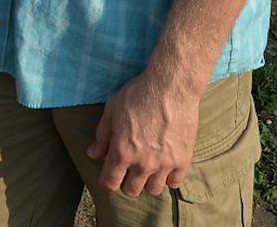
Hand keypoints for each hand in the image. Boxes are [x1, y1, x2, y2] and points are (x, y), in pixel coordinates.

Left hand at [87, 68, 199, 196]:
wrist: (171, 86)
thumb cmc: (139, 94)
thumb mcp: (112, 110)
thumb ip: (102, 136)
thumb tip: (93, 154)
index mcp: (122, 152)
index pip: (110, 183)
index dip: (107, 180)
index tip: (110, 174)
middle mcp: (143, 163)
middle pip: (131, 190)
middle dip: (126, 182)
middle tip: (129, 169)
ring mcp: (164, 164)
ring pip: (153, 190)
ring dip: (148, 181)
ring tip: (148, 167)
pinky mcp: (183, 159)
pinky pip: (175, 183)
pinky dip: (169, 178)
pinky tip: (165, 166)